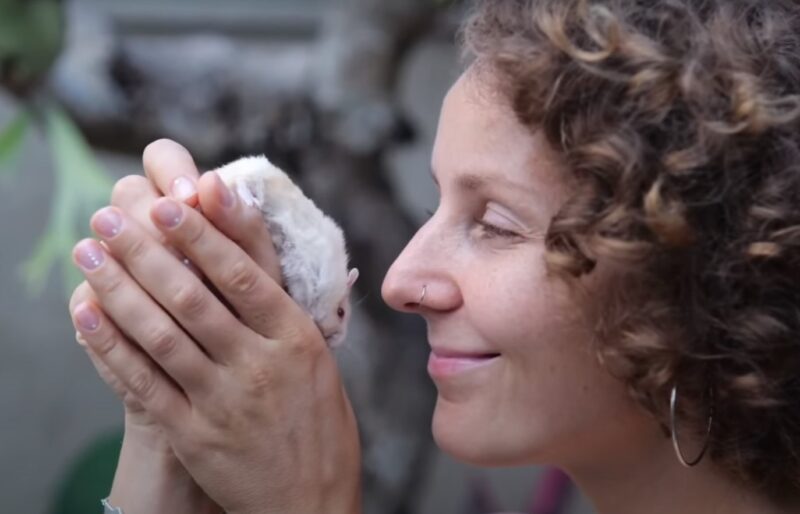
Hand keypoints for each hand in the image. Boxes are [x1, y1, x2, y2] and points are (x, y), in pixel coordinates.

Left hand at [70, 145, 361, 513]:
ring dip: (118, 289)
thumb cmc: (319, 425)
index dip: (202, 234)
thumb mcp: (317, 360)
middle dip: (145, 251)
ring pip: (162, 334)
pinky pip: (145, 382)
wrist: (312, 502)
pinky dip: (112, 347)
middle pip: (193, 296)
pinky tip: (89, 315)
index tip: (168, 199)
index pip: (244, 274)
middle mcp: (262, 364)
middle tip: (109, 216)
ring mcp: (226, 401)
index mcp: (298, 339)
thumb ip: (280, 312)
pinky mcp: (196, 434)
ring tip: (89, 253)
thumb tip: (241, 255)